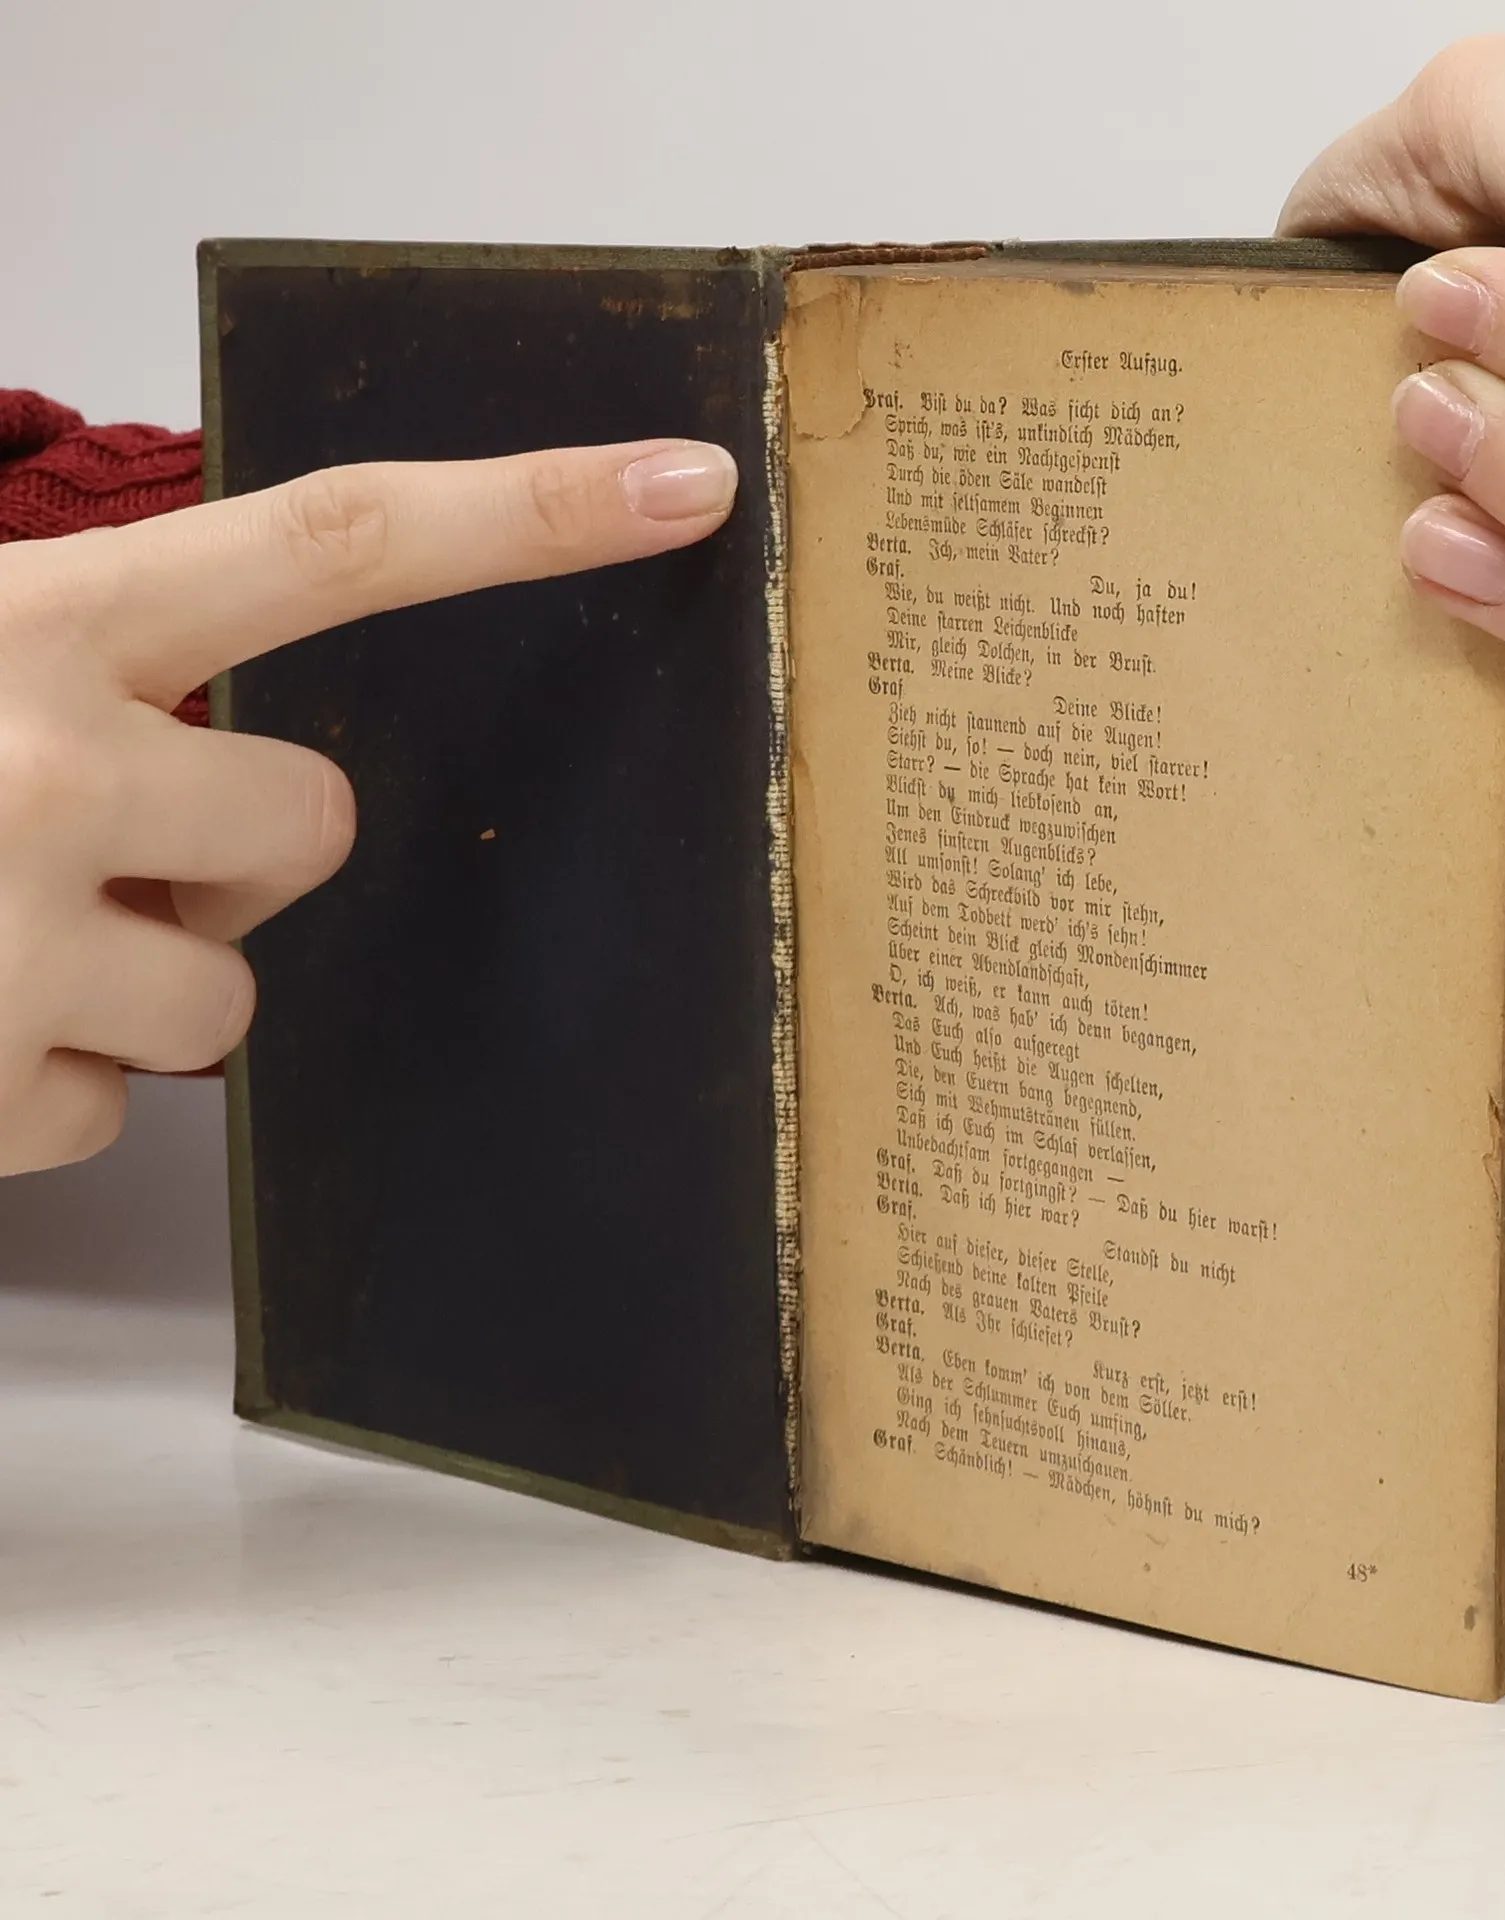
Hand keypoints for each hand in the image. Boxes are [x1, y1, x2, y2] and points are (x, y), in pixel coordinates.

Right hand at [0, 438, 736, 1173]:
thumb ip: (84, 676)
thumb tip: (238, 757)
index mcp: (28, 628)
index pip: (337, 542)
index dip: (526, 507)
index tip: (683, 485)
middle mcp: (36, 773)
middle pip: (316, 827)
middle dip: (236, 855)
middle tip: (89, 847)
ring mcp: (11, 947)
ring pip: (227, 1001)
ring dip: (130, 981)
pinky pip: (113, 1115)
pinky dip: (38, 1088)